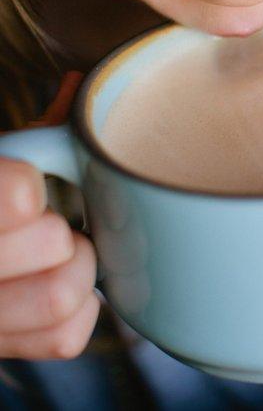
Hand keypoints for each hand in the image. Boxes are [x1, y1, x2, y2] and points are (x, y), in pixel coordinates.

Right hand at [0, 71, 97, 358]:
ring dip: (76, 271)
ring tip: (57, 257)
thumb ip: (37, 132)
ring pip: (61, 296)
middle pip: (51, 243)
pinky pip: (67, 336)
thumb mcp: (2, 161)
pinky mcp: (1, 347)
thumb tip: (84, 85)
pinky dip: (78, 313)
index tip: (26, 188)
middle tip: (49, 223)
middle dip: (59, 230)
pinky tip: (56, 287)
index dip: (20, 190)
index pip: (16, 195)